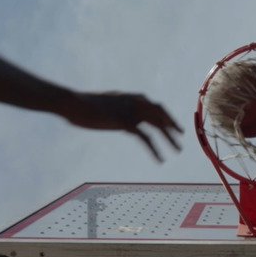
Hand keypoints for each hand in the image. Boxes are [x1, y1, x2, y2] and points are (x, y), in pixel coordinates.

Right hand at [63, 92, 183, 161]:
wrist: (74, 103)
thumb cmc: (83, 104)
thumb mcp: (102, 104)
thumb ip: (113, 108)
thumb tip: (112, 115)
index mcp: (130, 97)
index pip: (154, 105)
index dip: (165, 115)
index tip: (172, 124)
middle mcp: (135, 102)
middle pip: (160, 114)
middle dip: (172, 125)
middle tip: (181, 135)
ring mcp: (131, 112)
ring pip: (158, 126)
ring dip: (170, 138)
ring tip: (178, 150)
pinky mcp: (126, 123)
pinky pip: (146, 139)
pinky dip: (155, 150)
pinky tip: (160, 159)